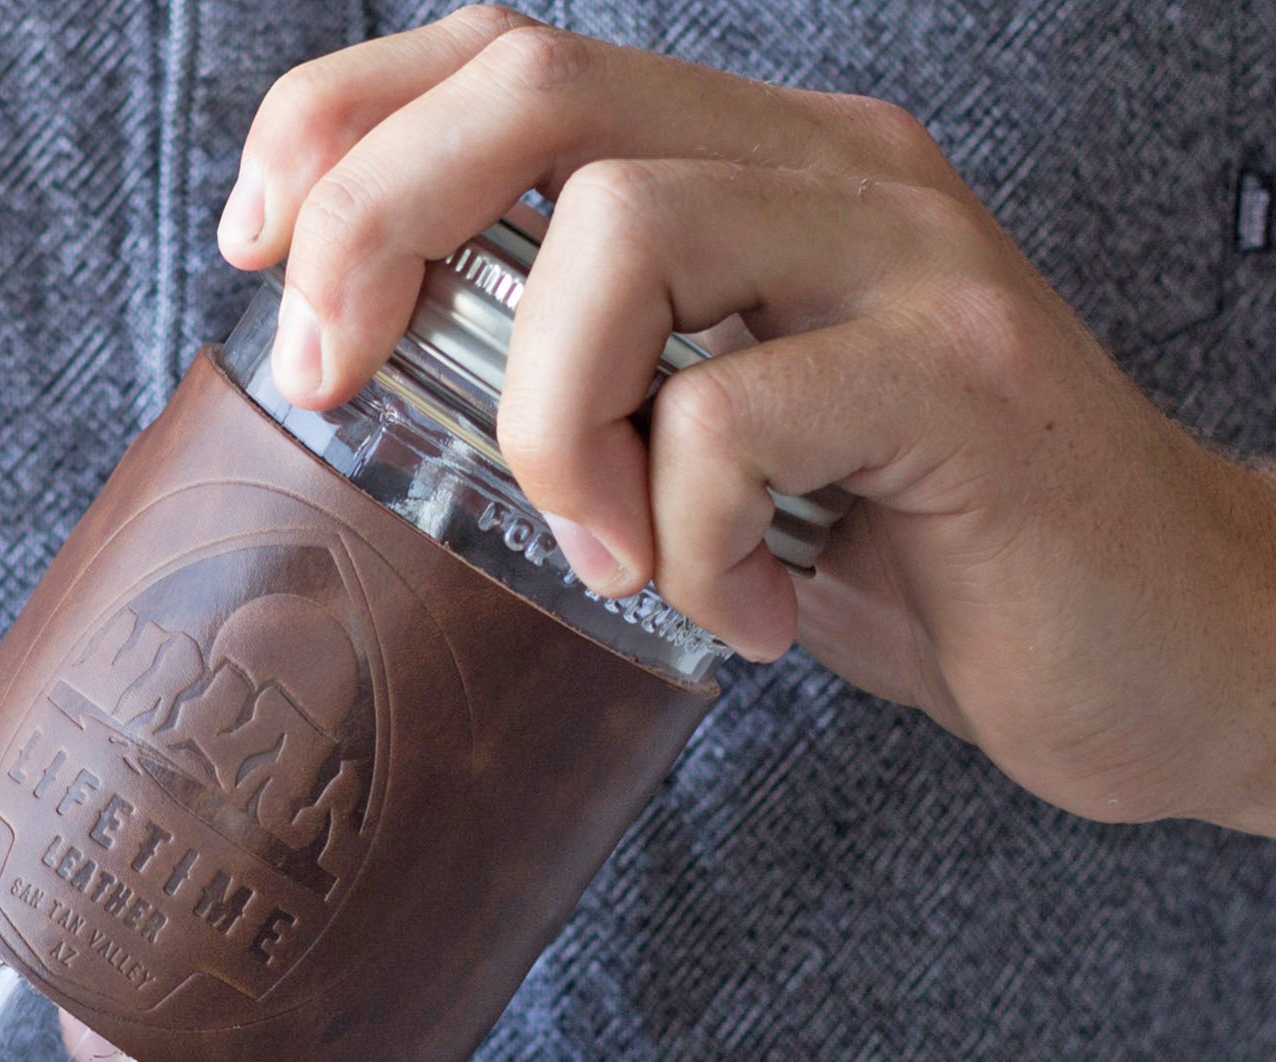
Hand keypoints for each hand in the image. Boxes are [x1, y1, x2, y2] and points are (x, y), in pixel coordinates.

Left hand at [220, 5, 1275, 833]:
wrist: (1159, 644)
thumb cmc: (912, 552)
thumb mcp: (713, 445)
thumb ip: (593, 385)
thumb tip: (379, 393)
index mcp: (752, 167)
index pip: (511, 55)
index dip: (348, 122)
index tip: (260, 250)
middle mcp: (827, 170)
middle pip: (538, 91)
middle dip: (377, 227)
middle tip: (335, 379)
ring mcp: (905, 260)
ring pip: (624, 236)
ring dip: (548, 424)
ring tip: (598, 550)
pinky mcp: (963, 380)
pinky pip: (733, 420)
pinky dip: (683, 544)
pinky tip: (737, 609)